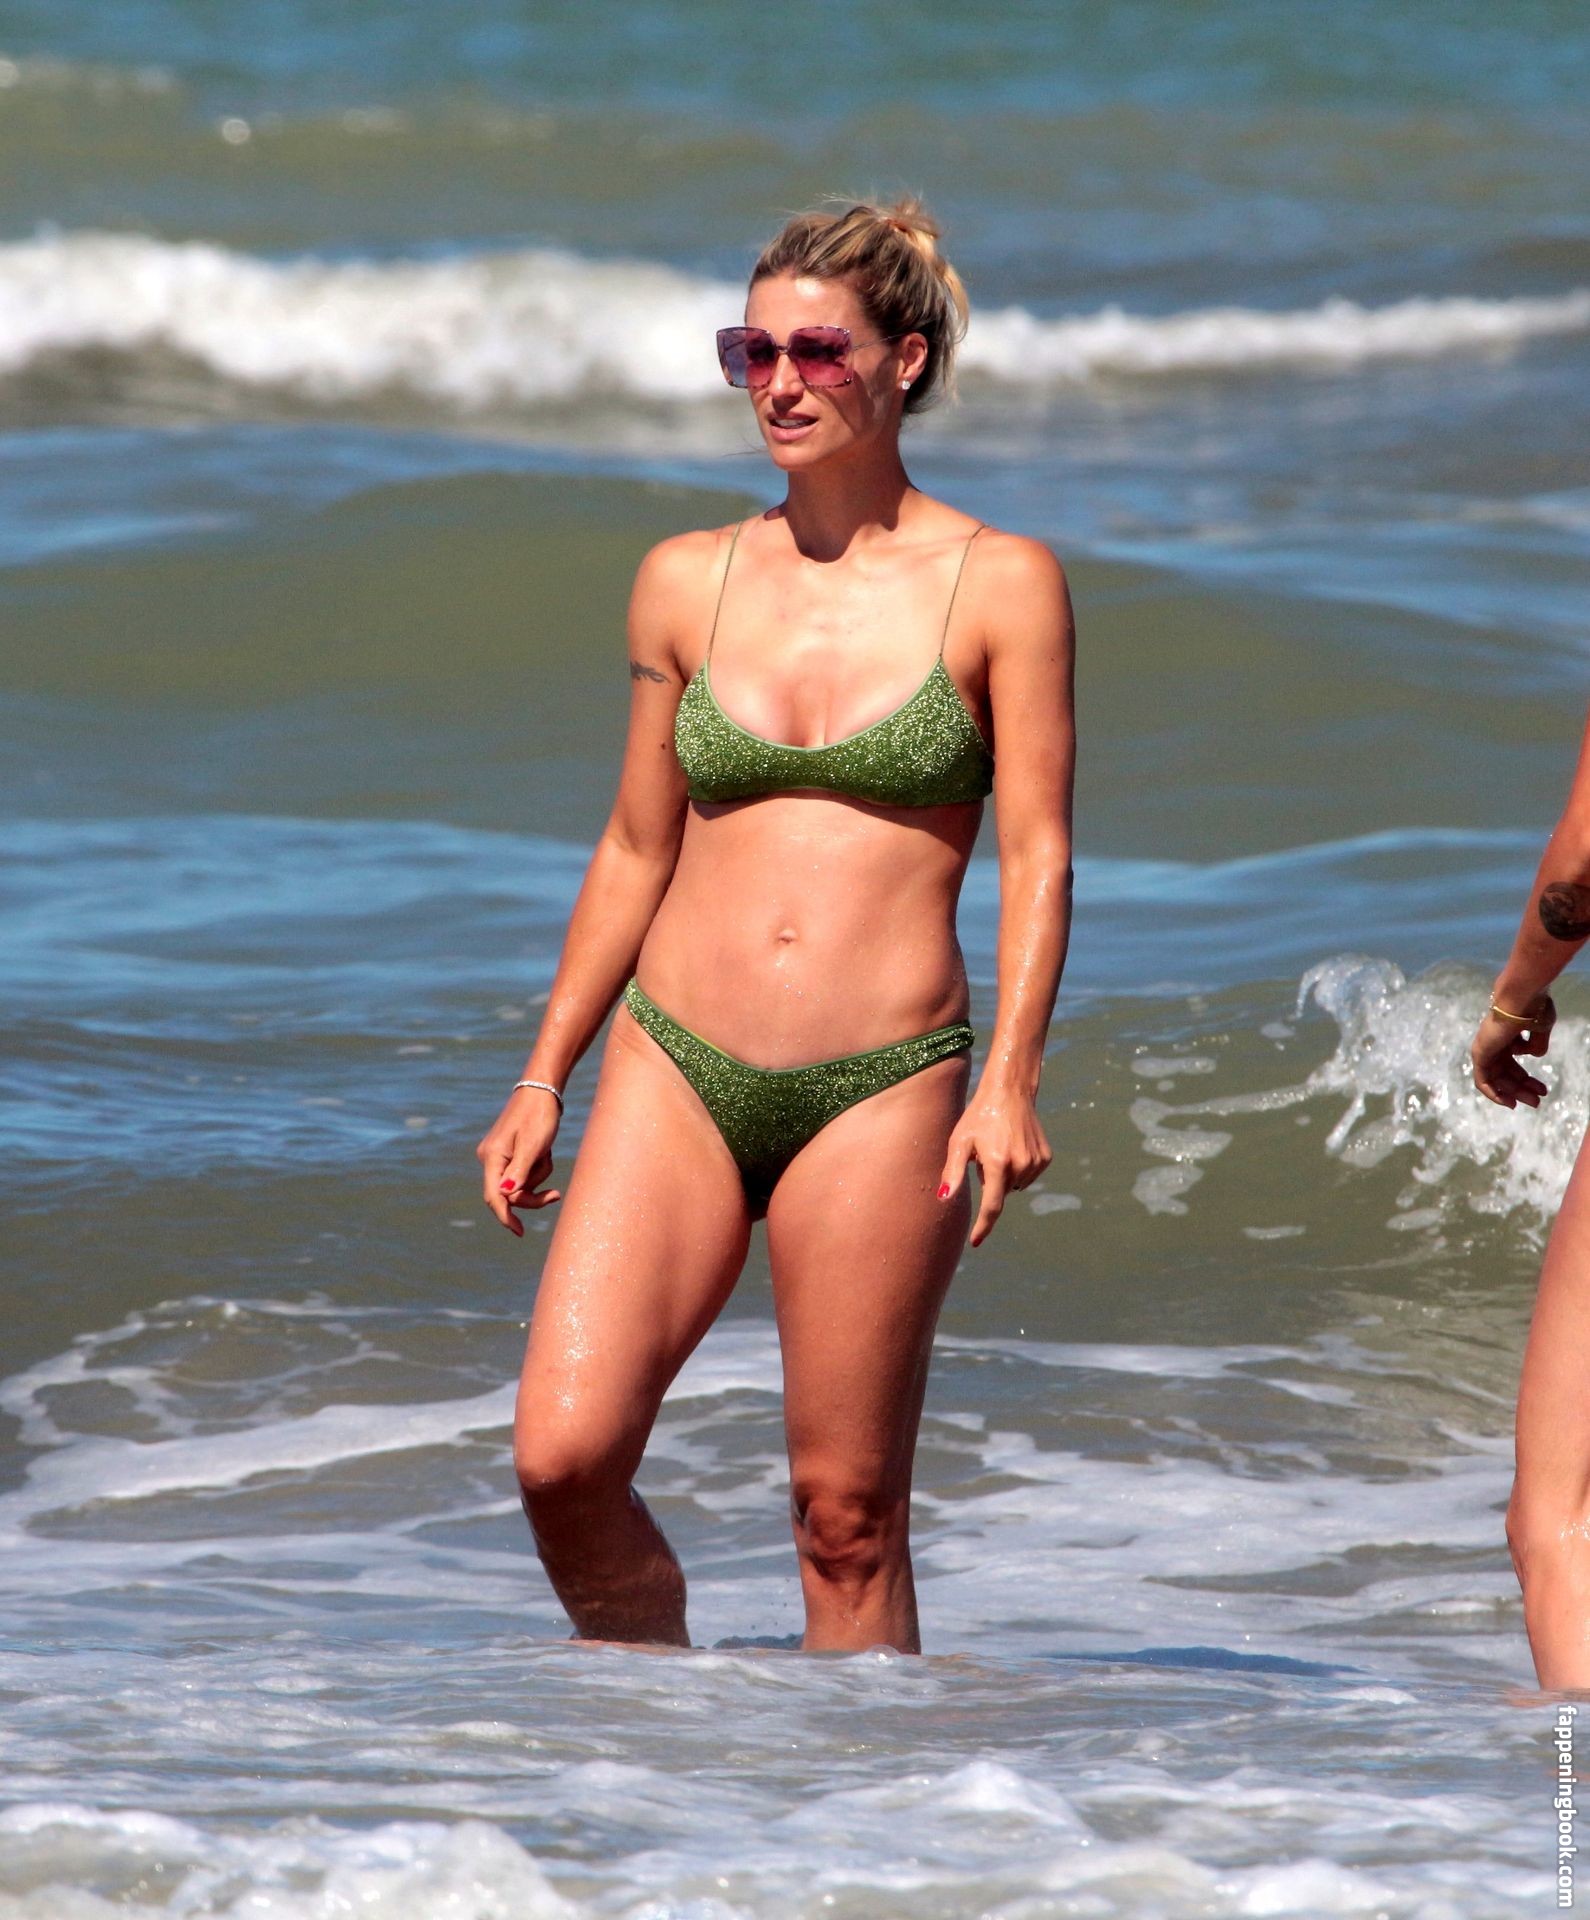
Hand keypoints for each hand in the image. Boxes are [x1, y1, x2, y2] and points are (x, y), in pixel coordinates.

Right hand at [476, 1088, 563, 1236]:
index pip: (494, 1197)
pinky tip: (545, 1150)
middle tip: (557, 1194)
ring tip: (547, 1152)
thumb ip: (520, 1171)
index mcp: (492, 1156)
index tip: (520, 1232)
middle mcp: (490, 1158)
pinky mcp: (509, 1153)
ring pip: (520, 1184)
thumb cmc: (539, 1115)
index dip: (506, 1217)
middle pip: (509, 1194)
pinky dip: (537, 1167)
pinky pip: (524, 1173)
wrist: (543, 1091)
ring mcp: (498, 1156)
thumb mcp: (534, 1144)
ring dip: (538, 1175)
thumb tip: (506, 1196)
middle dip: (533, 1194)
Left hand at [937, 1087, 1051, 1246]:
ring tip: (998, 1147)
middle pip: (1001, 1192)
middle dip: (990, 1182)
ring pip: (1015, 1185)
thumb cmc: (979, 1116)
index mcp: (998, 1163)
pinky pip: (1027, 1175)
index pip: (992, 1206)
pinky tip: (1012, 1146)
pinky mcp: (1046, 1157)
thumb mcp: (960, 1141)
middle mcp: (1021, 1165)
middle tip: (983, 1155)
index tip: (975, 1242)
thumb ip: (953, 1172)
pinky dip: (1018, 1168)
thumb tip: (945, 1198)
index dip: (983, 1226)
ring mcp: (1036, 1162)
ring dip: (1004, 1175)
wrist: (1010, 1092)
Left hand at [1471, 995, 1555, 1108]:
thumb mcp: (1541, 1030)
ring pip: (1496, 1079)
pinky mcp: (1479, 1054)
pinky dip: (1493, 1093)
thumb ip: (1536, 1044)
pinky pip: (1482, 1080)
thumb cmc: (1532, 1011)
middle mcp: (1494, 1044)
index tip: (1542, 1090)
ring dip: (1513, 1093)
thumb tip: (1535, 1055)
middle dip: (1522, 1088)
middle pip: (1505, 1074)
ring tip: (1532, 1102)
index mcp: (1506, 1038)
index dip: (1526, 1080)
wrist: (1521, 1001)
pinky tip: (1509, 1102)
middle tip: (1538, 1101)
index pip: (1512, 1065)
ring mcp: (1485, 1049)